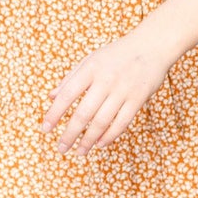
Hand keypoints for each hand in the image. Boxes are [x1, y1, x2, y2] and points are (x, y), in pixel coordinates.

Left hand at [42, 24, 174, 156]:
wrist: (152, 45)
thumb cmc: (116, 54)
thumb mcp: (90, 60)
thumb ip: (70, 78)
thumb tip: (51, 97)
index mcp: (90, 69)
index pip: (67, 94)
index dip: (54, 113)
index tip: (45, 129)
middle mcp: (105, 80)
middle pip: (83, 113)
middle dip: (70, 134)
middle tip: (61, 149)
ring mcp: (123, 90)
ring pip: (102, 121)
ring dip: (89, 140)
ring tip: (80, 151)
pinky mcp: (138, 98)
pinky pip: (122, 122)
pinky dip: (110, 136)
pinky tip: (99, 144)